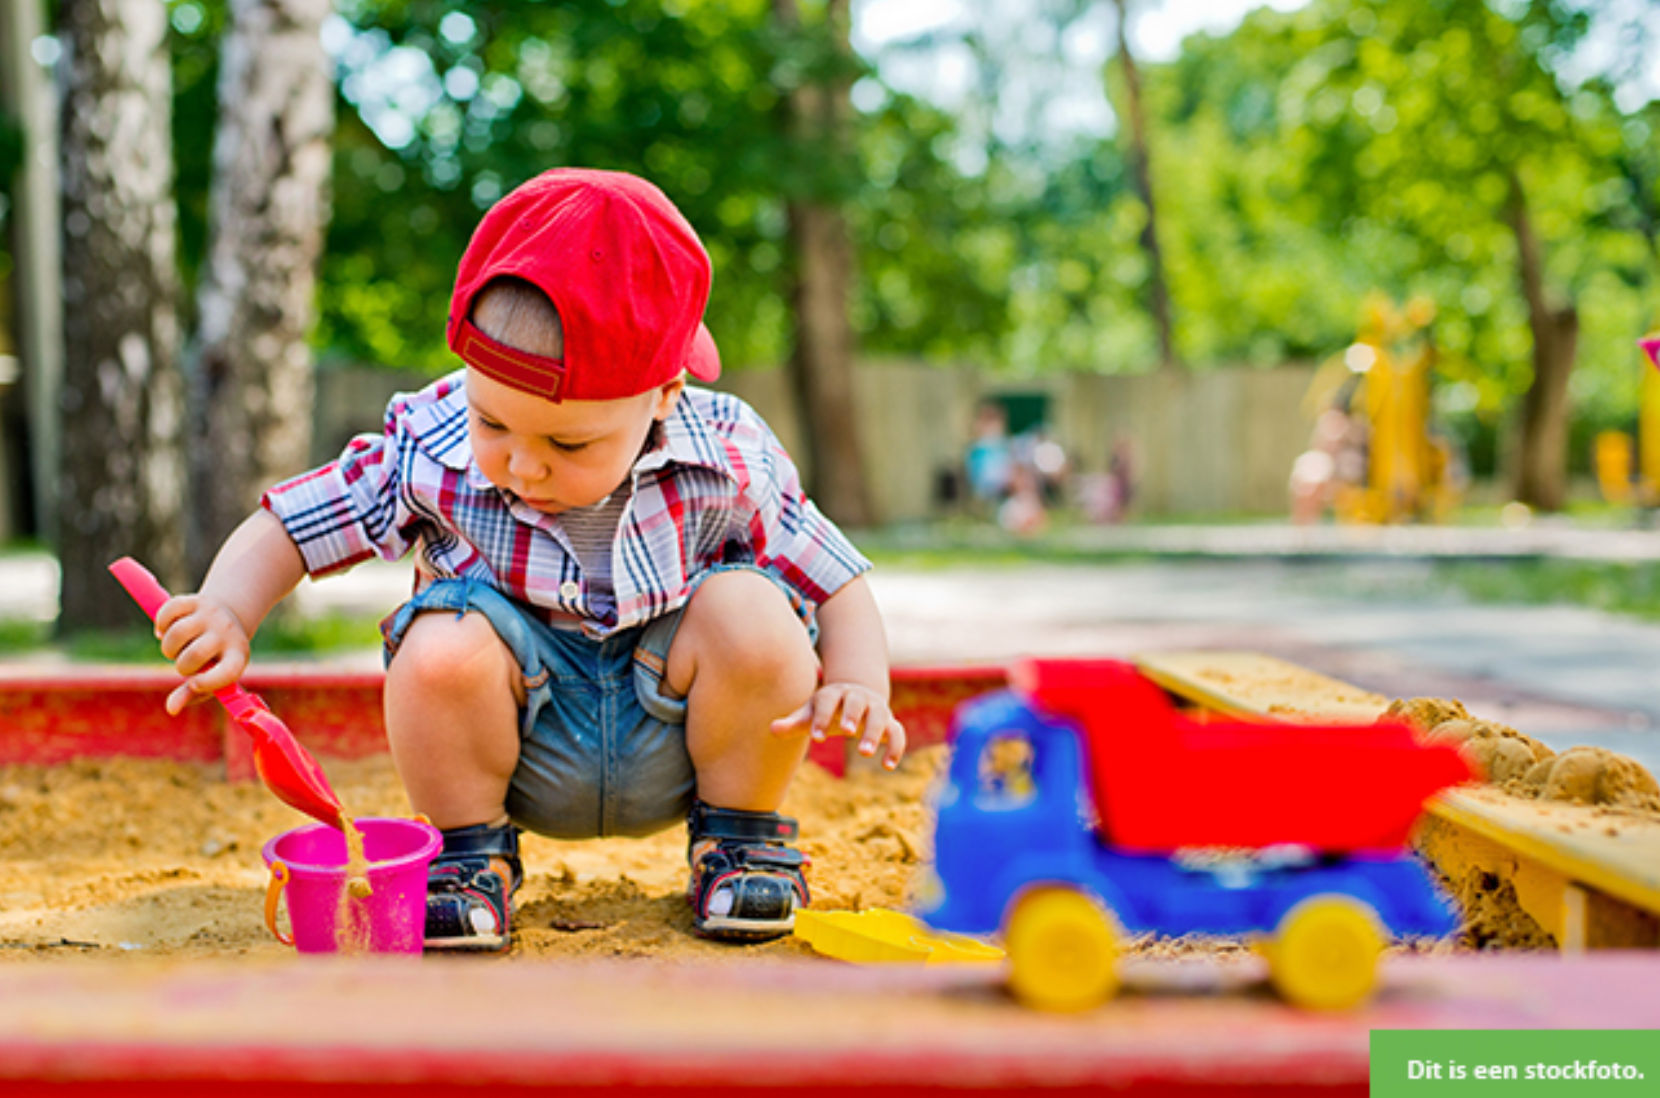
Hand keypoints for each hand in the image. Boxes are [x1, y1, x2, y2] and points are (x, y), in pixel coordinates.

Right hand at [152, 594, 252, 714]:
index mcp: (238, 657)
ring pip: (178, 633)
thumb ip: (192, 694)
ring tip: (175, 649)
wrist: (228, 617)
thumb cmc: (216, 657)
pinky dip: (160, 623)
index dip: (208, 683)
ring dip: (168, 647)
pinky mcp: (196, 600)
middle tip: (184, 663)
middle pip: (195, 654)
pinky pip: (168, 611)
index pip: (228, 673)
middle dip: (181, 665)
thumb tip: (171, 709)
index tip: (193, 684)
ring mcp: (212, 615)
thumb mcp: (212, 675)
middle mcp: (228, 633)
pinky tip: (164, 630)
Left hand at [770, 682, 907, 770]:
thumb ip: (794, 722)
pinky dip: (895, 748)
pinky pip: (897, 733)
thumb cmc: (828, 709)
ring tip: (865, 753)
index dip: (822, 718)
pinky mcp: (890, 722)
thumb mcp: (810, 713)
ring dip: (874, 733)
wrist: (857, 695)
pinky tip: (888, 766)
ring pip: (879, 716)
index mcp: (834, 693)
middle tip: (846, 732)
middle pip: (857, 702)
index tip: (817, 737)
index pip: (828, 701)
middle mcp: (857, 697)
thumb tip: (772, 729)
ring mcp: (876, 708)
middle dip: (852, 715)